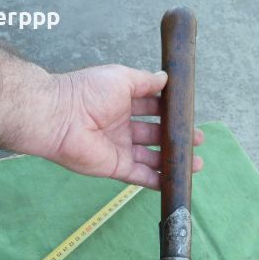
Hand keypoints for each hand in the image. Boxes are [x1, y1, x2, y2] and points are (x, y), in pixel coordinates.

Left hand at [44, 65, 203, 189]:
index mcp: (122, 104)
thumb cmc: (88, 93)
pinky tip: (175, 181)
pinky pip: (140, 176)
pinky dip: (157, 180)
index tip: (189, 117)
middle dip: (176, 139)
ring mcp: (120, 149)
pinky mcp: (116, 168)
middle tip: (197, 143)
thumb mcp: (121, 78)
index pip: (152, 110)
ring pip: (152, 158)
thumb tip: (165, 78)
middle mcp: (122, 127)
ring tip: (196, 165)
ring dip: (172, 161)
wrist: (61, 118)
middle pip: (155, 136)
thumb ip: (145, 81)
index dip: (170, 114)